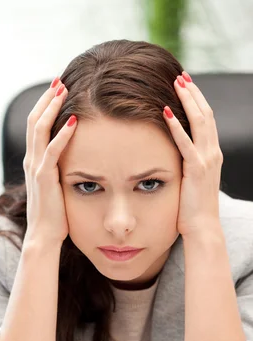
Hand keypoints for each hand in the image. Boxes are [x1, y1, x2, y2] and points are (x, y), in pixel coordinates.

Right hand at [23, 78, 77, 245]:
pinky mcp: (44, 179)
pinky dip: (62, 135)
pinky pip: (52, 152)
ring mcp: (36, 169)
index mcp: (33, 161)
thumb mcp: (56, 186)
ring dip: (52, 108)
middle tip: (60, 80)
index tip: (58, 88)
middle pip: (35, 121)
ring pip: (39, 130)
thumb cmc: (54, 215)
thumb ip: (60, 170)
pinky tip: (73, 121)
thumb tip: (75, 158)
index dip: (45, 105)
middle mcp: (31, 161)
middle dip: (47, 99)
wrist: (43, 236)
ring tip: (63, 90)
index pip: (36, 125)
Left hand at [163, 72, 223, 237]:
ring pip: (199, 123)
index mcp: (211, 154)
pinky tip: (165, 113)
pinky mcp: (196, 170)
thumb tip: (172, 155)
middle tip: (180, 76)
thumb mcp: (190, 180)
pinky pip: (186, 144)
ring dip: (188, 101)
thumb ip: (186, 164)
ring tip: (176, 84)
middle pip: (205, 114)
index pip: (206, 120)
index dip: (197, 100)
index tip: (185, 84)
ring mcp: (207, 160)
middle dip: (193, 93)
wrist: (202, 227)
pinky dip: (175, 127)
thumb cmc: (192, 208)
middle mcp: (213, 153)